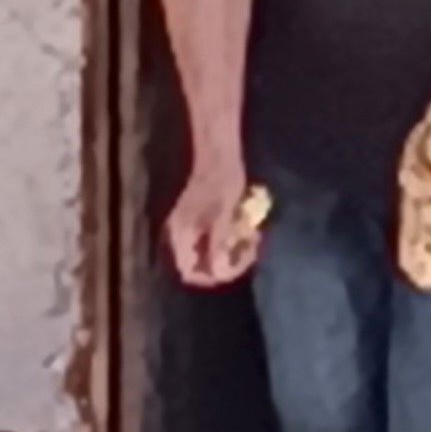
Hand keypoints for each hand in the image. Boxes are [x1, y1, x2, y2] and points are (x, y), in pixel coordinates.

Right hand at [166, 158, 263, 288]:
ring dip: (231, 253)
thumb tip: (218, 272)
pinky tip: (245, 230)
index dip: (214, 275)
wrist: (219, 156)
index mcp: (181, 234)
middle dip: (228, 263)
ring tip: (251, 238)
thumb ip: (219, 243)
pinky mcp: (199, 223)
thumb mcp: (224, 214)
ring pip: (210, 256)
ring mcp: (189, 230)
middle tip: (250, 248)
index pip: (190, 272)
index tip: (236, 263)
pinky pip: (212, 243)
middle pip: (201, 267)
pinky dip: (229, 242)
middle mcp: (180, 236)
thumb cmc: (222, 181)